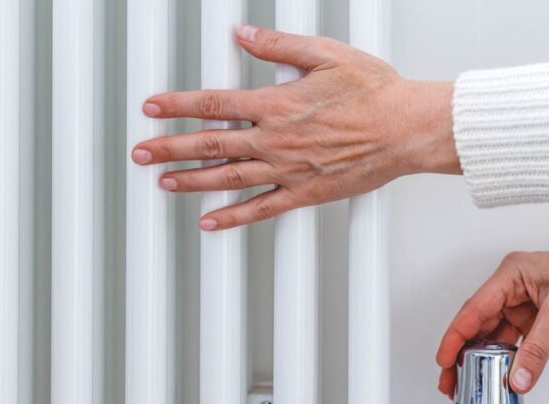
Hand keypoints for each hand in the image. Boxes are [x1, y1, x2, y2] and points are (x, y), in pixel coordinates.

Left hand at [133, 24, 459, 230]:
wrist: (406, 130)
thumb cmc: (375, 94)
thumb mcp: (326, 55)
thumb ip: (280, 46)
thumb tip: (244, 36)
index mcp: (277, 104)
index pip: (214, 104)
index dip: (178, 105)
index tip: (152, 108)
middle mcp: (276, 139)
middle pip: (211, 144)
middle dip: (170, 148)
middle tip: (142, 153)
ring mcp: (288, 169)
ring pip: (228, 177)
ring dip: (191, 180)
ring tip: (164, 183)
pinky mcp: (306, 192)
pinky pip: (262, 208)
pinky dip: (233, 216)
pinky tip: (211, 221)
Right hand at [436, 230, 548, 394]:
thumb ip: (538, 348)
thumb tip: (518, 378)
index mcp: (511, 274)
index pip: (474, 309)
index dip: (455, 336)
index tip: (444, 360)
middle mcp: (512, 288)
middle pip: (477, 324)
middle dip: (462, 354)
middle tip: (451, 382)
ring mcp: (524, 304)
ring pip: (493, 336)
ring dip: (482, 360)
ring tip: (469, 385)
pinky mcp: (536, 319)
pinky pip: (513, 343)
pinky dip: (505, 361)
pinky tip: (498, 377)